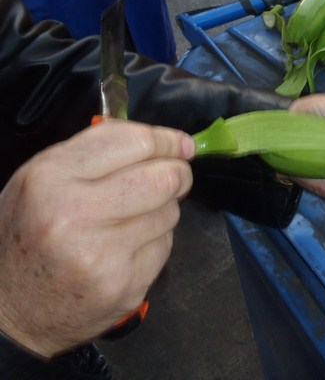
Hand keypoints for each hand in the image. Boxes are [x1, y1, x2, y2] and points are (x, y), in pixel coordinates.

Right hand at [0, 121, 194, 356]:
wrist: (8, 310)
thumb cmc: (28, 236)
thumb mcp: (40, 180)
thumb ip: (95, 151)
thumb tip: (163, 141)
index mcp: (51, 177)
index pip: (135, 142)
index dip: (167, 140)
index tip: (181, 145)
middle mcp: (75, 214)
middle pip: (164, 178)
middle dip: (178, 174)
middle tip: (174, 178)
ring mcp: (102, 254)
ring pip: (170, 212)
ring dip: (162, 210)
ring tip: (131, 220)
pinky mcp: (124, 284)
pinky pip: (164, 246)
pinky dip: (154, 242)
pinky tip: (126, 249)